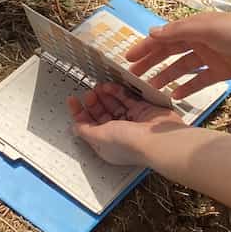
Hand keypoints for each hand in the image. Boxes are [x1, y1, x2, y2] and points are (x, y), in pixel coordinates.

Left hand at [68, 84, 184, 165]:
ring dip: (104, 95)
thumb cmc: (132, 144)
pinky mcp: (143, 110)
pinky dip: (117, 92)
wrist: (157, 138)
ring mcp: (131, 122)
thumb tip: (75, 127)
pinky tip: (110, 87)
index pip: (88, 127)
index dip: (79, 113)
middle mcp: (118, 134)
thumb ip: (85, 130)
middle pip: (101, 115)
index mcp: (106, 144)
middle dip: (93, 103)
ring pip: (114, 105)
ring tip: (98, 87)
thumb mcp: (99, 137)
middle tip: (88, 93)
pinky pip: (127, 98)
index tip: (73, 100)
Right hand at [126, 12, 230, 99]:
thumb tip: (152, 33)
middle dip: (152, 62)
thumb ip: (180, 31)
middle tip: (133, 76)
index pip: (164, 36)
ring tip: (151, 88)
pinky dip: (188, 87)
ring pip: (183, 67)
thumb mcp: (209, 28)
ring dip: (167, 76)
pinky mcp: (224, 71)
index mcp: (196, 26)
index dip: (145, 46)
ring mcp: (212, 56)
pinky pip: (200, 79)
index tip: (127, 58)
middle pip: (170, 51)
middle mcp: (201, 40)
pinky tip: (176, 96)